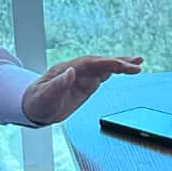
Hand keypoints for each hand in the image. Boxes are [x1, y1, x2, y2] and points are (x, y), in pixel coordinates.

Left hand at [23, 54, 142, 127]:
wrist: (33, 107)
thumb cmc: (36, 102)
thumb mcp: (44, 96)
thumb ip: (57, 84)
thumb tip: (71, 71)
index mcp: (66, 70)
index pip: (91, 63)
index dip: (107, 63)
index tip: (122, 66)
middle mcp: (76, 70)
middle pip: (101, 62)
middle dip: (119, 62)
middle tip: (138, 63)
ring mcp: (82, 76)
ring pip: (104, 67)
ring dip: (121, 64)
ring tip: (138, 63)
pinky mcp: (86, 84)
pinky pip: (103, 74)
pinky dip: (116, 71)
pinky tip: (126, 69)